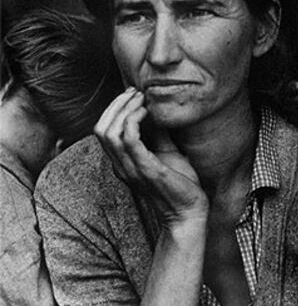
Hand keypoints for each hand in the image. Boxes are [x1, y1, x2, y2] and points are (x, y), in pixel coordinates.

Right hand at [94, 88, 208, 224]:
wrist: (189, 212)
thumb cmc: (180, 185)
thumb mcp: (166, 154)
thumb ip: (157, 135)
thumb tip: (156, 112)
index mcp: (122, 162)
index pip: (102, 131)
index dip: (113, 109)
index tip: (132, 95)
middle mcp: (121, 166)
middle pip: (100, 128)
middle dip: (116, 104)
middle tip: (135, 93)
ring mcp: (131, 168)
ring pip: (109, 132)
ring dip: (124, 109)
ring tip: (141, 99)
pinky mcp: (146, 169)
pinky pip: (129, 139)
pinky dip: (134, 120)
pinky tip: (148, 112)